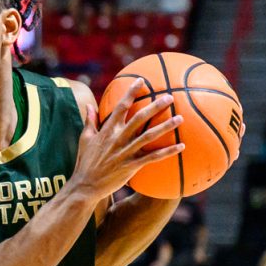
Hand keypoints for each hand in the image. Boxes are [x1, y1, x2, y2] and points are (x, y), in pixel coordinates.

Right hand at [72, 80, 184, 202]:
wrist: (85, 185)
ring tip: (180, 118)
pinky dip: (167, 152)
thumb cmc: (85, 162)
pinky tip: (181, 146)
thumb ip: (90, 121)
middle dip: (155, 106)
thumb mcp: (85, 139)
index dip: (131, 92)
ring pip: (149, 136)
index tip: (141, 81)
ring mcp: (125, 152)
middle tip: (169, 97)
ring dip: (165, 127)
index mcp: (107, 130)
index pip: (120, 106)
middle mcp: (117, 138)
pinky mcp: (131, 166)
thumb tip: (90, 106)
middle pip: (139, 118)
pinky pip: (152, 157)